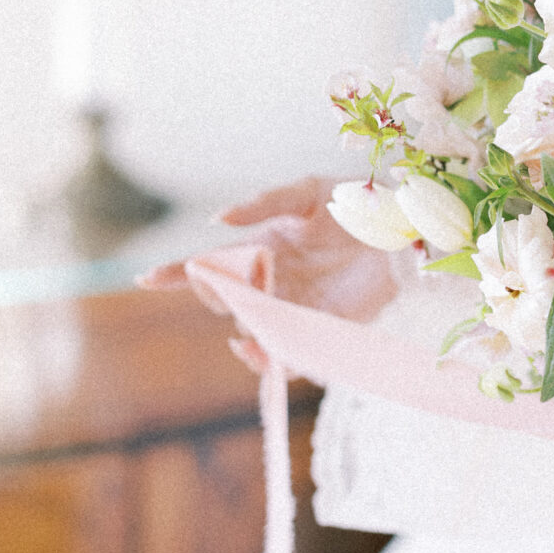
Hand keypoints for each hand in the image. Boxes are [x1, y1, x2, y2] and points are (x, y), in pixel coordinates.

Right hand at [138, 176, 398, 373]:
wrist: (406, 229)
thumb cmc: (357, 205)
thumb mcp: (308, 192)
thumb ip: (263, 202)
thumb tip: (218, 219)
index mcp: (262, 248)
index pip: (212, 264)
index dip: (177, 272)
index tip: (148, 278)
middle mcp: (272, 283)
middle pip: (226, 300)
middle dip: (215, 295)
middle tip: (223, 284)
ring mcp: (294, 308)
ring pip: (253, 332)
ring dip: (243, 332)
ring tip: (245, 326)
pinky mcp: (322, 329)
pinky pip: (288, 355)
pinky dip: (270, 360)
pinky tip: (261, 350)